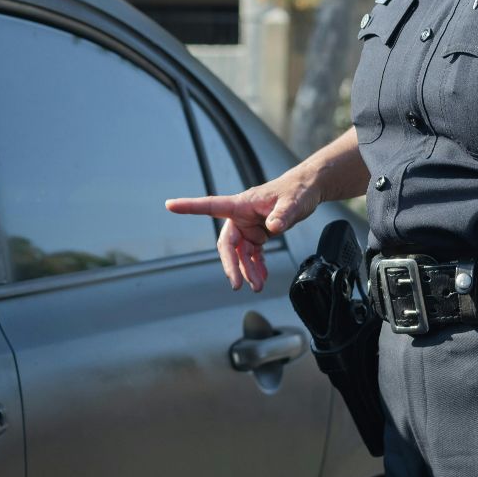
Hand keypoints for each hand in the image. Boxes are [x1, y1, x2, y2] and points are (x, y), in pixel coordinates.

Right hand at [165, 167, 323, 291]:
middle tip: (237, 284)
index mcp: (242, 204)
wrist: (307, 190)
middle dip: (231, 265)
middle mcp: (241, 216)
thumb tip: (274, 226)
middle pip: (227, 243)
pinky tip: (262, 278)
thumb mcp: (293, 202)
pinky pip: (252, 254)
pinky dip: (256, 266)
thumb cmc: (297, 190)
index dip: (190, 206)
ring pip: (241, 254)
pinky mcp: (258, 234)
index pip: (211, 205)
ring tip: (257, 286)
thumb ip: (283, 214)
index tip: (170, 205)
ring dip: (248, 270)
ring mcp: (249, 226)